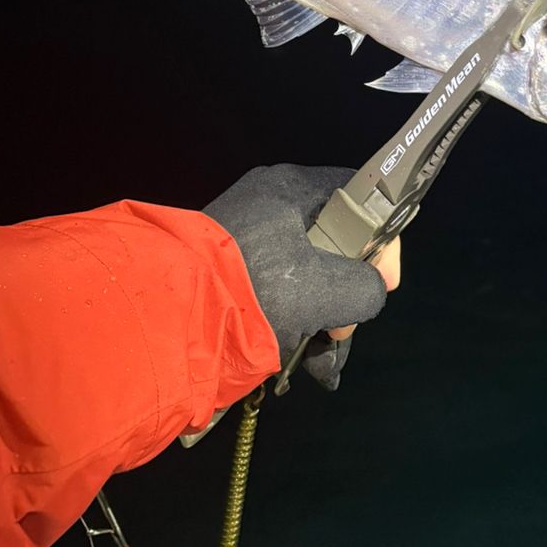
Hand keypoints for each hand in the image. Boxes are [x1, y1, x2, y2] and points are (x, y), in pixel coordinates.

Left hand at [204, 165, 397, 388]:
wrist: (164, 314)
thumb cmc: (252, 288)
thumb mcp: (322, 290)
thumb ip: (363, 288)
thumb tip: (369, 292)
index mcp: (292, 188)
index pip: (360, 194)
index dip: (382, 235)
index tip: (383, 279)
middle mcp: (268, 201)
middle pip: (333, 237)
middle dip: (347, 289)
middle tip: (342, 330)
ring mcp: (245, 232)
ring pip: (306, 267)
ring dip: (321, 312)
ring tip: (320, 357)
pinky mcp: (226, 264)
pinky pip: (277, 283)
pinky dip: (292, 315)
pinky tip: (298, 356)